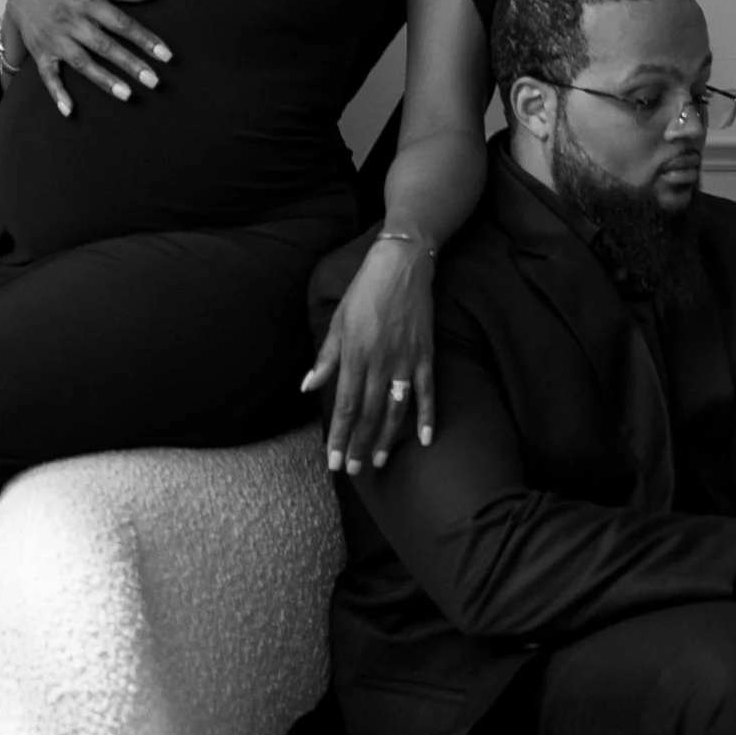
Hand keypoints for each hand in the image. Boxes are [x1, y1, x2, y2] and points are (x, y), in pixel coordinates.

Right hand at [1, 0, 170, 118]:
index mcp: (89, 3)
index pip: (122, 24)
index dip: (145, 39)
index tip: (166, 56)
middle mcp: (73, 22)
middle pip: (105, 46)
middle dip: (130, 64)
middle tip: (154, 82)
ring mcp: (56, 40)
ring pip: (82, 63)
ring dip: (104, 80)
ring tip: (127, 95)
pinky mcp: (41, 54)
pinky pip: (48, 76)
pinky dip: (57, 93)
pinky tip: (69, 110)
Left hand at [305, 236, 436, 474]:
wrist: (402, 265)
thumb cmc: (364, 291)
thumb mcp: (337, 320)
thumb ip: (326, 358)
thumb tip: (308, 386)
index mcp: (354, 355)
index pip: (344, 406)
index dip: (338, 436)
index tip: (333, 460)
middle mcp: (378, 363)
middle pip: (367, 413)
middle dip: (357, 444)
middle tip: (353, 470)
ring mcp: (404, 360)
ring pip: (394, 409)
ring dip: (385, 437)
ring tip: (377, 460)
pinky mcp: (425, 355)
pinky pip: (427, 391)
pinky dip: (427, 415)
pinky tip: (424, 438)